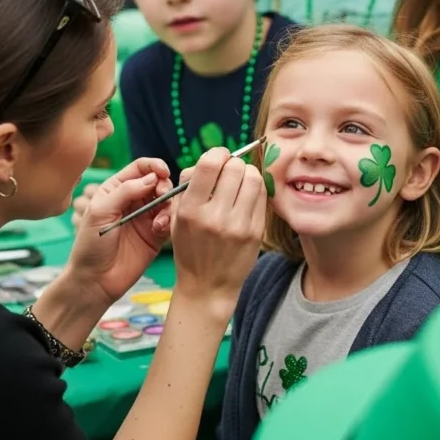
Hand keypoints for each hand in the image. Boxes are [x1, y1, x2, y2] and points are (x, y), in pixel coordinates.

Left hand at [65, 157, 172, 307]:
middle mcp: (133, 200)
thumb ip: (125, 191)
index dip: (154, 166)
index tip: (163, 172)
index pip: (140, 168)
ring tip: (159, 218)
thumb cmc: (90, 245)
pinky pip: (170, 220)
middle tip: (162, 194)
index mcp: (116, 189)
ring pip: (167, 200)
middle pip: (158, 181)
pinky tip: (159, 229)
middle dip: (164, 184)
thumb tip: (152, 177)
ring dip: (168, 204)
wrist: (95, 281)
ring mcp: (146, 217)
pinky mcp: (156, 235)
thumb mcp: (100, 212)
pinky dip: (169, 220)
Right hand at [170, 147, 266, 318]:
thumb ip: (189, 184)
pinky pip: (262, 196)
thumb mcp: (177, 217)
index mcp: (190, 210)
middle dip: (233, 163)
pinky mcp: (256, 232)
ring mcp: (238, 225)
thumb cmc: (190, 247)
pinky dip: (256, 189)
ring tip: (241, 182)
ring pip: (253, 178)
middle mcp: (214, 217)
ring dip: (248, 174)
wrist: (207, 286)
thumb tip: (212, 159)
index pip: (209, 164)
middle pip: (235, 167)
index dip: (217, 153)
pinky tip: (248, 196)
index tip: (219, 157)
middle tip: (230, 171)